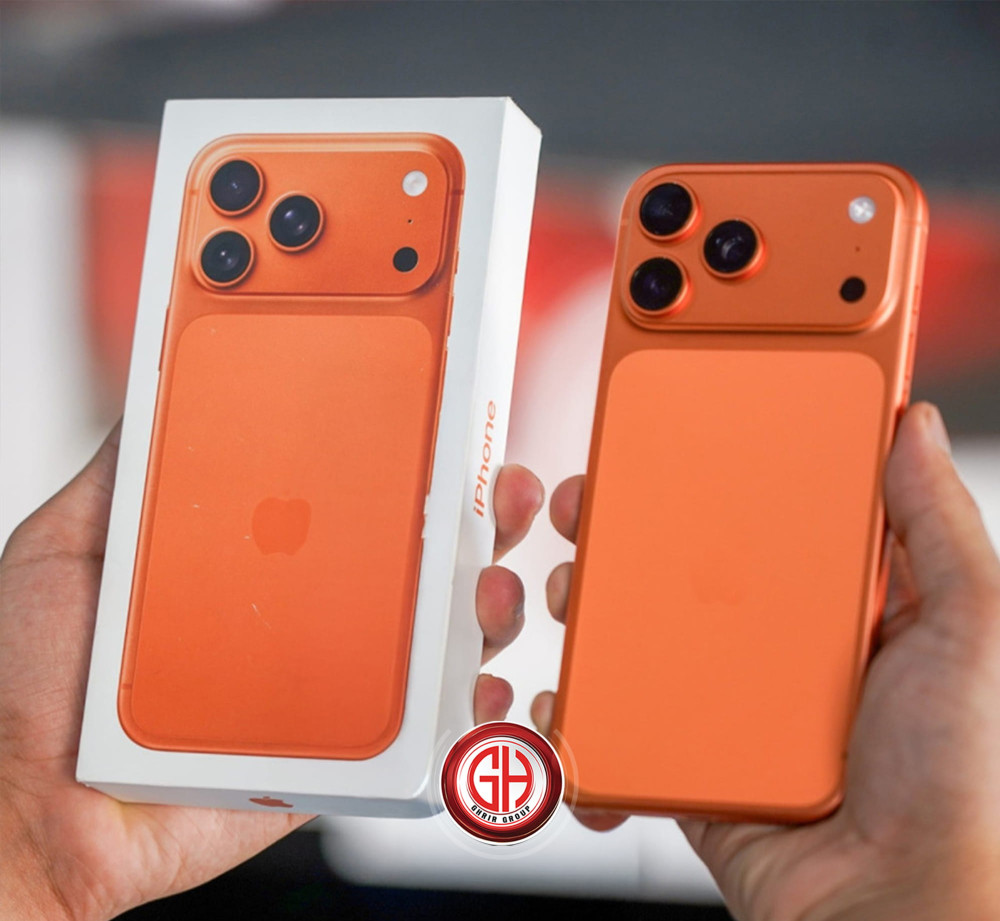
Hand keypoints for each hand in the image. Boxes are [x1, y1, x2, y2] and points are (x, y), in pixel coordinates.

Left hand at [0, 421, 542, 920]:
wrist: (28, 809)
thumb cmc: (37, 685)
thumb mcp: (72, 544)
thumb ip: (129, 468)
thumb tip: (169, 382)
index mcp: (270, 563)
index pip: (363, 499)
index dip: (420, 462)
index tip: (456, 424)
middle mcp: (315, 618)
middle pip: (423, 565)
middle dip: (484, 523)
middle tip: (503, 491)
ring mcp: (334, 688)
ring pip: (442, 646)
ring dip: (491, 611)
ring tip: (491, 590)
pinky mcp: (338, 758)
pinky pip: (425, 742)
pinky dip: (474, 720)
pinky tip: (483, 693)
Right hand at [533, 403, 999, 920]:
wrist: (884, 912)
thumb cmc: (948, 786)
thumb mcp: (964, 635)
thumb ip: (940, 528)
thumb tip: (913, 425)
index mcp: (832, 604)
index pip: (763, 517)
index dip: (713, 473)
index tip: (669, 437)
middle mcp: (772, 645)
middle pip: (682, 567)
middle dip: (623, 530)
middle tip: (589, 505)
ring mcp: (723, 698)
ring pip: (639, 633)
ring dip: (589, 605)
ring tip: (569, 589)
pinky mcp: (687, 750)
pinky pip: (623, 712)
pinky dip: (583, 699)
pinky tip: (567, 685)